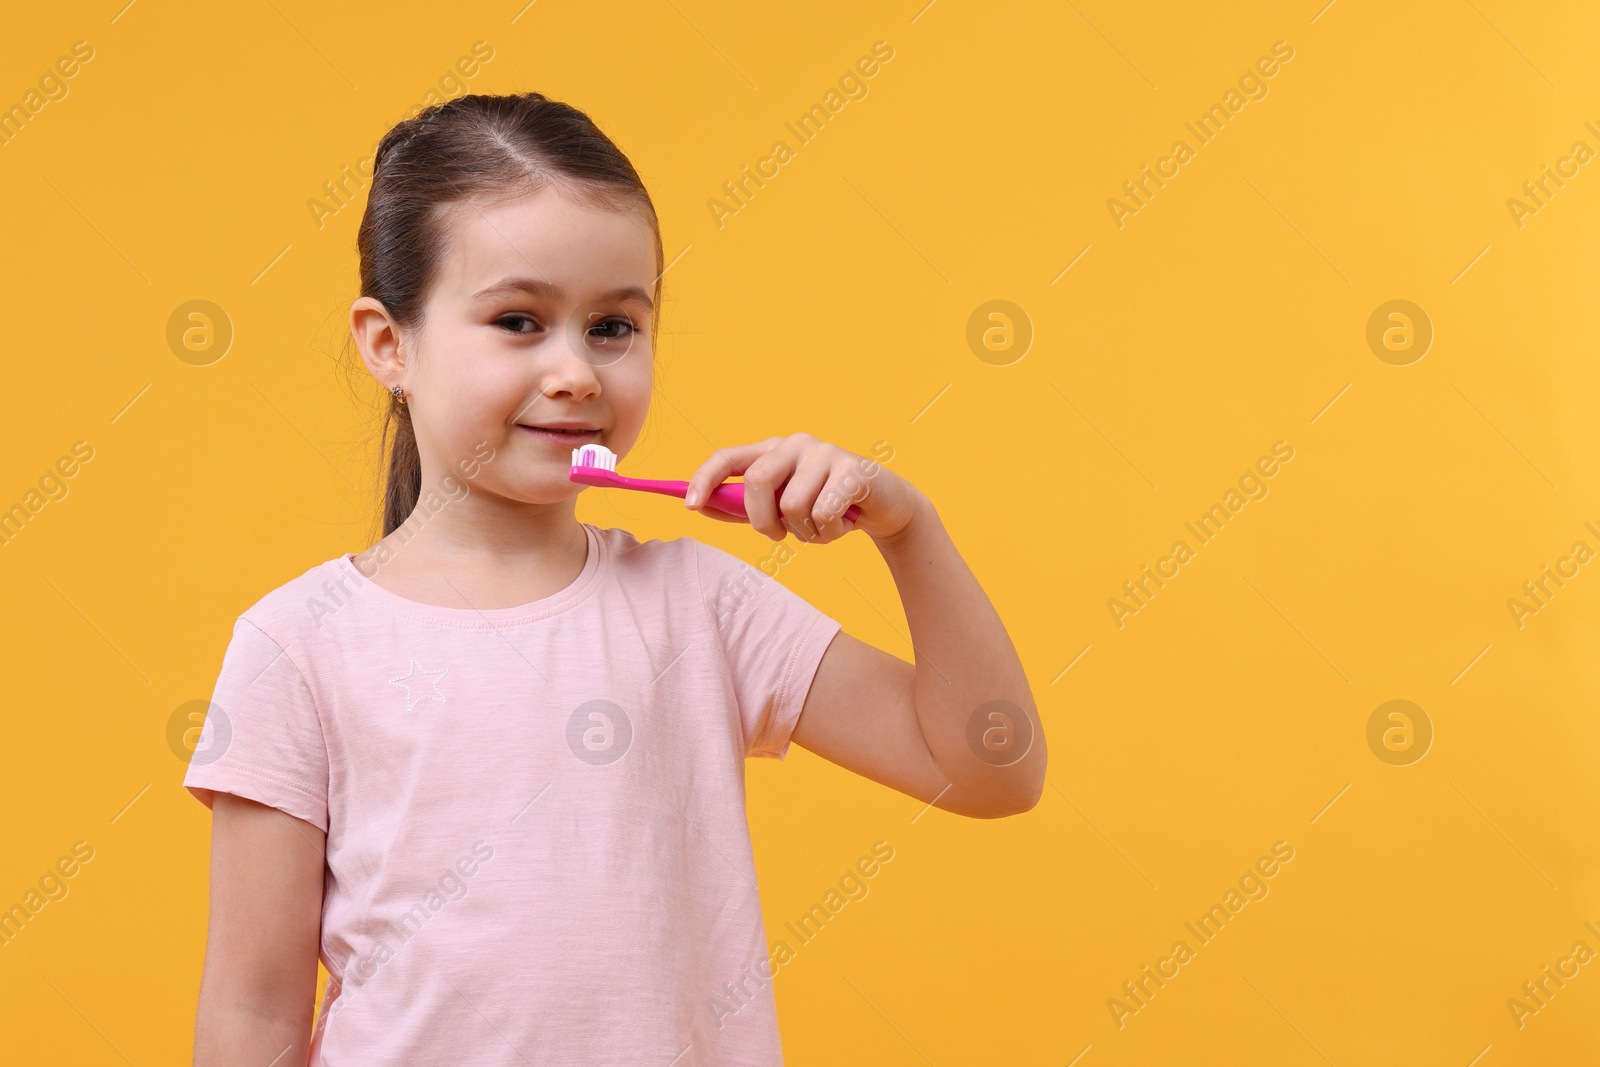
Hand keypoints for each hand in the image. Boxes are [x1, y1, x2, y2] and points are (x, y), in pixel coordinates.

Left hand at [684, 433, 923, 543]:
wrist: (885, 507)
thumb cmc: (826, 507)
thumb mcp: (782, 508)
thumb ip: (743, 507)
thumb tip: (699, 506)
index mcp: (774, 449)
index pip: (728, 457)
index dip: (705, 480)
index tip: (689, 506)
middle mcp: (797, 444)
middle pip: (757, 481)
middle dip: (762, 521)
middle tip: (780, 534)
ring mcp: (826, 453)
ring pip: (792, 505)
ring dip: (805, 532)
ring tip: (822, 527)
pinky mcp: (853, 470)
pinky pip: (823, 513)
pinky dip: (829, 533)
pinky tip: (843, 524)